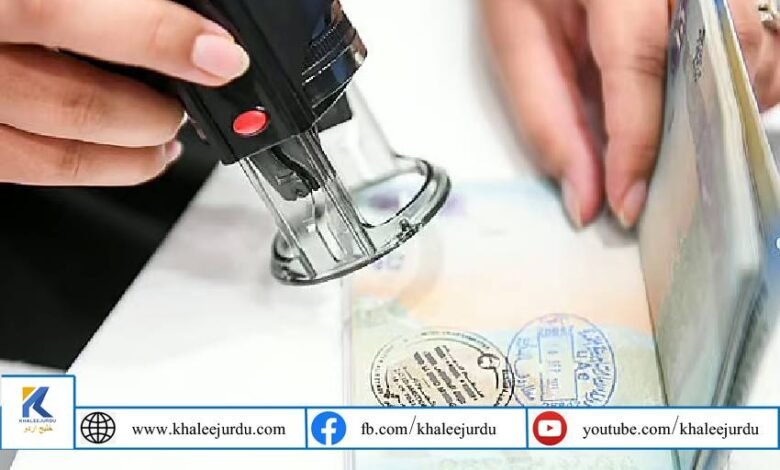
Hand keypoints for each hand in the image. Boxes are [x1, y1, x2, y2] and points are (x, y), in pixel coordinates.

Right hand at [0, 0, 249, 185]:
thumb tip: (169, 4)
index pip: (69, 13)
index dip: (158, 37)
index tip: (219, 53)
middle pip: (72, 102)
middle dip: (154, 110)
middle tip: (200, 94)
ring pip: (50, 150)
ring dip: (130, 153)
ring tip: (170, 138)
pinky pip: (22, 166)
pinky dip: (86, 167)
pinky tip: (123, 155)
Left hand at [482, 0, 779, 228]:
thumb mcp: (515, 37)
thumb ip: (546, 116)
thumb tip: (584, 195)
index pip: (639, 63)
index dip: (636, 144)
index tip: (627, 202)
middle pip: (718, 58)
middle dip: (691, 135)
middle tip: (664, 187)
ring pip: (757, 50)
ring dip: (724, 110)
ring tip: (684, 147)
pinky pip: (766, 40)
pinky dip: (744, 82)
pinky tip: (706, 104)